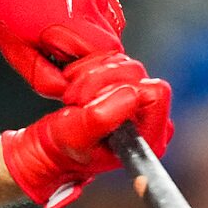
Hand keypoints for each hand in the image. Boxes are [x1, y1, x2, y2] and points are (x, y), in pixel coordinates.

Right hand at [3, 54, 172, 207]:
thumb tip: (131, 94)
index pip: (155, 92)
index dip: (118, 90)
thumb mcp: (75, 138)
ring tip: (74, 98)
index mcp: (148, 138)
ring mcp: (138, 97)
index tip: (90, 103)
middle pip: (137, 73)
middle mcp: (150, 116)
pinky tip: (76, 85)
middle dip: (99, 82)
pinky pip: (112, 58)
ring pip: (123, 62)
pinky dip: (89, 67)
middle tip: (76, 101)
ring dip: (91, 75)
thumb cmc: (65, 149)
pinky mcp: (124, 82)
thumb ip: (100, 120)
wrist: (52, 146)